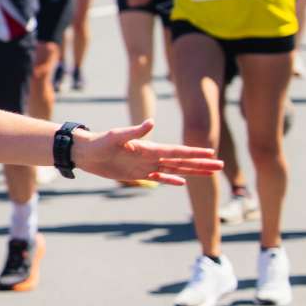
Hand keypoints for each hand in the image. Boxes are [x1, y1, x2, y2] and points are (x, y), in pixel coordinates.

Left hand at [71, 120, 221, 186]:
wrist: (84, 152)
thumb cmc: (98, 142)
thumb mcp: (115, 136)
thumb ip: (134, 131)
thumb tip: (152, 121)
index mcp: (149, 147)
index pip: (176, 151)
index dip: (194, 152)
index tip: (212, 153)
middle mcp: (151, 156)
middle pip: (181, 161)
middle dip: (201, 164)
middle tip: (221, 165)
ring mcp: (145, 165)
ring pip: (175, 170)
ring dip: (192, 172)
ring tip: (209, 173)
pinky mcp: (137, 174)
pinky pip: (159, 178)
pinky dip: (171, 181)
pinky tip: (183, 183)